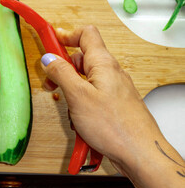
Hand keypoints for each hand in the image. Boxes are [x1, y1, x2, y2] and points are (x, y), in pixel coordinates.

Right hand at [40, 25, 183, 187]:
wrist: (138, 153)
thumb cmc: (115, 126)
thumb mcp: (78, 96)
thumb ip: (61, 73)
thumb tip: (49, 59)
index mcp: (103, 64)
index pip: (86, 34)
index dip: (66, 35)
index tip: (50, 41)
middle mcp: (110, 73)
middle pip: (81, 58)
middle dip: (62, 68)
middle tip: (50, 81)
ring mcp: (112, 88)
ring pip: (84, 80)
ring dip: (70, 90)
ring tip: (66, 106)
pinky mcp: (112, 103)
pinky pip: (91, 96)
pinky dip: (80, 104)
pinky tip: (78, 119)